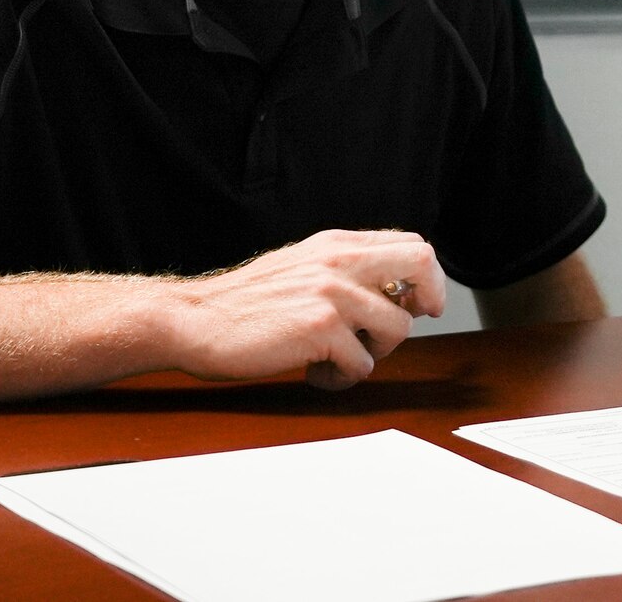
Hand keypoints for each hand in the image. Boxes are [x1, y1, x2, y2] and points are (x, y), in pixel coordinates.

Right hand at [161, 229, 445, 390]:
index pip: (412, 244)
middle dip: (429, 300)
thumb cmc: (244, 302)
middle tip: (404, 327)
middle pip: (423, 263)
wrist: (192, 319)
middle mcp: (340, 262)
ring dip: (375, 353)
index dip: (426, 278)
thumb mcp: (301, 265)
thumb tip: (394, 289)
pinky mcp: (321, 328)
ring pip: (398, 327)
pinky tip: (316, 372)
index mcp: (337, 245)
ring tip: (339, 359)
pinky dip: (343, 377)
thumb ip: (344, 269)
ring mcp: (332, 293)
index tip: (419, 303)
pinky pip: (362, 364)